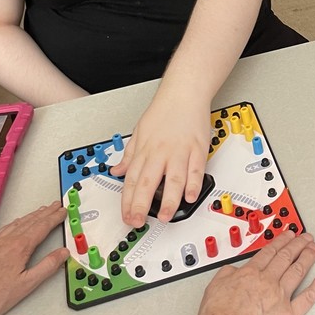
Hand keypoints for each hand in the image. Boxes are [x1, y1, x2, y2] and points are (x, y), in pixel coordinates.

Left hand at [0, 201, 68, 314]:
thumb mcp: (27, 284)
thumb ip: (47, 267)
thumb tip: (62, 254)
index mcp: (20, 247)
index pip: (42, 227)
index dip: (54, 218)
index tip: (62, 211)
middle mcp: (7, 241)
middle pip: (31, 221)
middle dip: (45, 212)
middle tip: (56, 205)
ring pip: (18, 223)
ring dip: (32, 215)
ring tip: (41, 211)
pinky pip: (6, 228)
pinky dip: (17, 222)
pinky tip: (17, 223)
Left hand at [112, 93, 210, 227]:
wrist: (184, 92)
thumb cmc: (164, 110)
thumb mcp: (139, 131)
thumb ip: (129, 154)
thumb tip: (116, 171)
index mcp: (145, 150)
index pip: (131, 180)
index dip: (127, 201)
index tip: (127, 216)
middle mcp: (160, 152)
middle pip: (148, 182)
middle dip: (141, 205)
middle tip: (138, 222)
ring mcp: (180, 151)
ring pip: (173, 179)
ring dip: (169, 200)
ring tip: (164, 216)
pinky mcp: (198, 149)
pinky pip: (196, 169)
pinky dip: (194, 184)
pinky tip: (190, 196)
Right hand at [196, 231, 314, 314]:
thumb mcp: (214, 288)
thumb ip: (226, 274)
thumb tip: (233, 270)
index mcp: (249, 274)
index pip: (269, 252)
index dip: (280, 241)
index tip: (287, 235)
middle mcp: (267, 282)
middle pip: (285, 257)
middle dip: (297, 244)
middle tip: (305, 237)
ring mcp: (280, 297)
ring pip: (298, 271)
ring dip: (307, 257)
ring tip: (313, 249)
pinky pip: (308, 297)